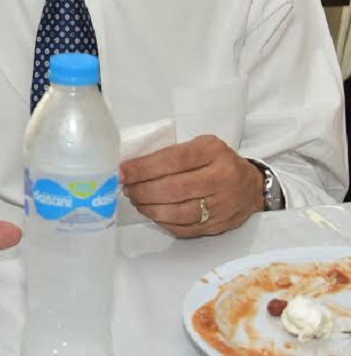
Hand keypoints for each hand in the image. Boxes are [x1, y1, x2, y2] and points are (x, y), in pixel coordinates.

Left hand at [121, 134, 263, 237]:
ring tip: (137, 200)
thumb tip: (132, 169)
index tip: (123, 171)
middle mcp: (221, 178)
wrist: (252, 187)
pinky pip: (184, 228)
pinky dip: (163, 221)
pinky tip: (153, 213)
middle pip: (173, 189)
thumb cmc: (218, 162)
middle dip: (142, 190)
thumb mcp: (201, 146)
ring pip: (178, 212)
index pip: (172, 160)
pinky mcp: (219, 226)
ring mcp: (222, 205)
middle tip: (127, 188)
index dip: (143, 168)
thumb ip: (172, 154)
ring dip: (149, 208)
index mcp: (213, 152)